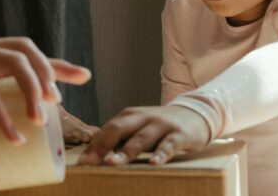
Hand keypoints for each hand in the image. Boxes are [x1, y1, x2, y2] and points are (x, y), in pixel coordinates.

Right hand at [0, 37, 91, 144]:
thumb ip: (3, 107)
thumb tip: (36, 123)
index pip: (29, 54)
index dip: (58, 64)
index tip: (84, 76)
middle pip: (25, 49)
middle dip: (48, 73)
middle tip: (55, 103)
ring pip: (13, 61)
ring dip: (31, 91)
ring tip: (37, 121)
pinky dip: (2, 114)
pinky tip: (13, 135)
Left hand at [78, 105, 209, 165]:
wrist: (195, 114)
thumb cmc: (160, 126)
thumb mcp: (138, 127)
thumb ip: (120, 137)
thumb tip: (93, 151)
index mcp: (129, 116)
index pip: (107, 129)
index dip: (93, 144)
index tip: (81, 160)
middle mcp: (143, 117)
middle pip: (118, 129)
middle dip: (102, 146)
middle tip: (90, 162)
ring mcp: (161, 125)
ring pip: (141, 138)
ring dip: (126, 151)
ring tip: (112, 163)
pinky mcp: (179, 134)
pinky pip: (168, 145)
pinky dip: (160, 154)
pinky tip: (153, 164)